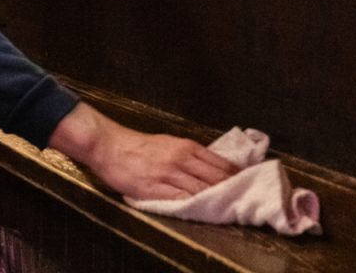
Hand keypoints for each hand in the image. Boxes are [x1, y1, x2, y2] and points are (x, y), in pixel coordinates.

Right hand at [48, 102, 239, 200]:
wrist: (108, 146)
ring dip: (216, 202)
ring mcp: (168, 175)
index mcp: (185, 147)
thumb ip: (189, 154)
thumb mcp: (168, 142)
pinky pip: (181, 201)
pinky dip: (195, 207)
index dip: (237, 177)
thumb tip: (212, 167)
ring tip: (228, 211)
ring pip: (202, 191)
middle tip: (243, 202)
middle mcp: (181, 160)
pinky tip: (203, 212)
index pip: (221, 164)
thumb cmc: (136, 145)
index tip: (247, 185)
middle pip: (216, 179)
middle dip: (232, 191)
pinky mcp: (155, 190)